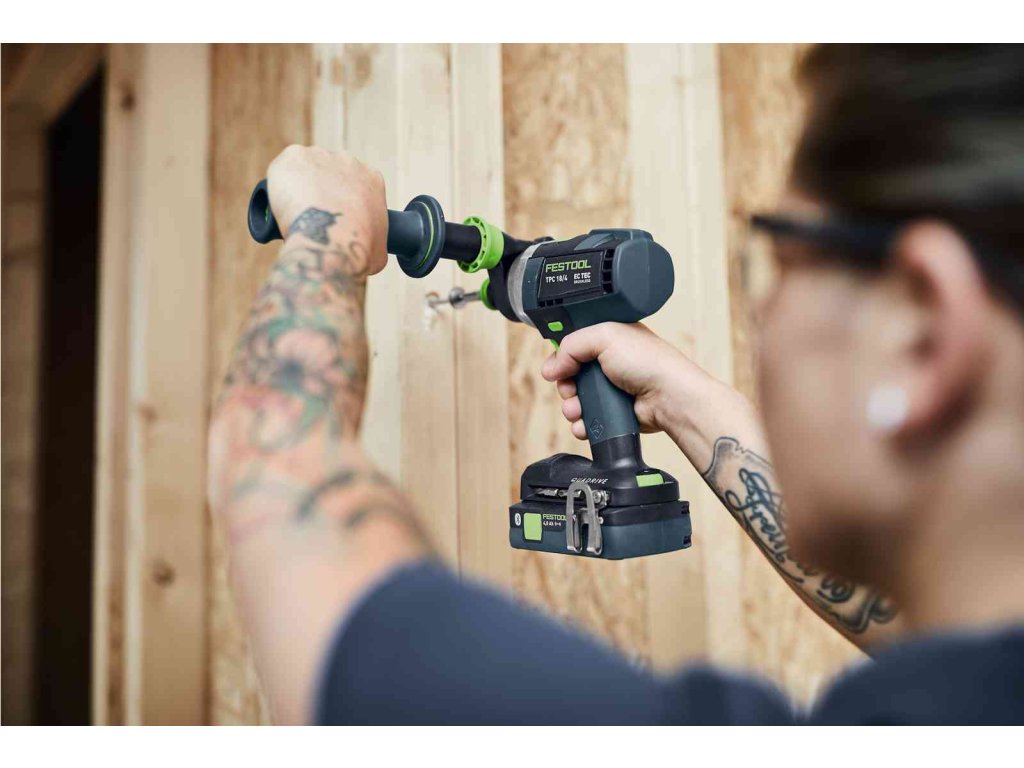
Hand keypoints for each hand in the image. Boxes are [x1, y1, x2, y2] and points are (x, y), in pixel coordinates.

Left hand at [266, 145, 387, 274]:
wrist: (333, 242)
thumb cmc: (358, 250)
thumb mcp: (379, 250)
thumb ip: (375, 244)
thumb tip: (366, 253)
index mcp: (371, 178)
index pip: (353, 184)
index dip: (341, 201)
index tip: (332, 217)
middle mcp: (348, 160)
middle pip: (328, 172)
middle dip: (320, 190)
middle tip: (312, 216)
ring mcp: (320, 155)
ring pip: (304, 170)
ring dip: (298, 186)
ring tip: (292, 214)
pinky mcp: (294, 156)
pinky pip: (282, 169)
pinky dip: (277, 185)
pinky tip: (277, 205)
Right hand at [541, 322, 759, 470]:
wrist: (669, 397)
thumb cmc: (649, 362)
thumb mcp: (605, 336)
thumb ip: (572, 344)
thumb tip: (553, 365)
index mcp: (609, 338)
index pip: (574, 344)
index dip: (562, 355)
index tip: (556, 365)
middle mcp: (609, 362)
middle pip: (570, 374)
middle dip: (565, 384)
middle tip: (569, 388)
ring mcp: (611, 389)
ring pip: (576, 399)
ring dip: (571, 406)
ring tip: (576, 410)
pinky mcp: (613, 412)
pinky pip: (588, 419)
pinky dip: (582, 423)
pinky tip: (584, 423)